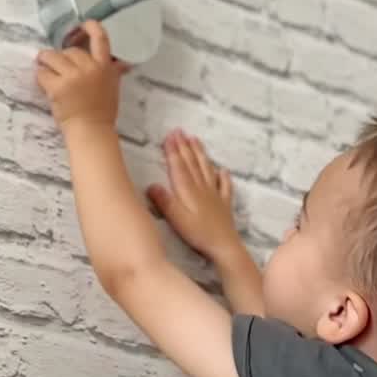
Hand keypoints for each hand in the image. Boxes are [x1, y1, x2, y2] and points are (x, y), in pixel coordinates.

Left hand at [35, 20, 128, 130]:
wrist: (91, 131)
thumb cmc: (102, 112)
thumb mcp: (112, 87)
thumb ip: (113, 71)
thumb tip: (122, 63)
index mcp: (104, 66)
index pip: (101, 39)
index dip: (91, 27)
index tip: (84, 23)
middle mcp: (89, 68)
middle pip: (70, 51)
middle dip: (62, 57)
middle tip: (58, 67)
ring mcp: (72, 77)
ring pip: (52, 57)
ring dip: (46, 62)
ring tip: (45, 68)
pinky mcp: (57, 87)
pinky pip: (43, 73)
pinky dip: (41, 77)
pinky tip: (44, 83)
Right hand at [146, 130, 238, 260]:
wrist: (224, 246)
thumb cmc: (198, 234)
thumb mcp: (177, 219)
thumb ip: (164, 202)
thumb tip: (151, 185)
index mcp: (188, 190)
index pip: (179, 166)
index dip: (173, 151)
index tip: (170, 136)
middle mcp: (202, 188)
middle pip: (192, 163)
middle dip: (184, 146)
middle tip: (179, 131)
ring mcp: (215, 195)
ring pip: (206, 169)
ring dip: (200, 153)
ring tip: (195, 140)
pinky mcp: (224, 204)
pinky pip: (224, 186)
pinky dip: (223, 176)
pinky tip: (223, 170)